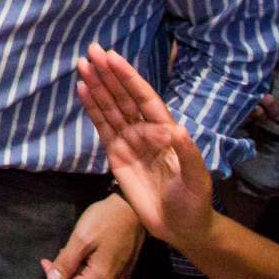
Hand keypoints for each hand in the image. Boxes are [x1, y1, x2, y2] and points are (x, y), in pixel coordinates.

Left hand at [43, 194, 143, 278]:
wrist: (133, 208)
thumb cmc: (106, 220)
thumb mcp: (81, 239)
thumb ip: (66, 262)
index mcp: (101, 278)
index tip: (45, 261)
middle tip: (58, 257)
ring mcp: (121, 278)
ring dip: (76, 276)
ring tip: (70, 254)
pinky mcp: (124, 270)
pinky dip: (88, 273)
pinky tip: (84, 256)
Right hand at [75, 45, 213, 250]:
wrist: (181, 227)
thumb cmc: (194, 201)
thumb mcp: (197, 179)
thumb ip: (188, 154)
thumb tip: (177, 128)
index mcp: (165, 130)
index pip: (144, 97)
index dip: (128, 77)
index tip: (113, 57)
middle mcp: (145, 130)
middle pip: (123, 97)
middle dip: (108, 74)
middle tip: (91, 50)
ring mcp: (129, 142)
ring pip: (110, 108)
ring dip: (96, 86)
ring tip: (81, 65)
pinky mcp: (116, 156)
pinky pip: (101, 127)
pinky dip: (91, 109)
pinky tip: (82, 90)